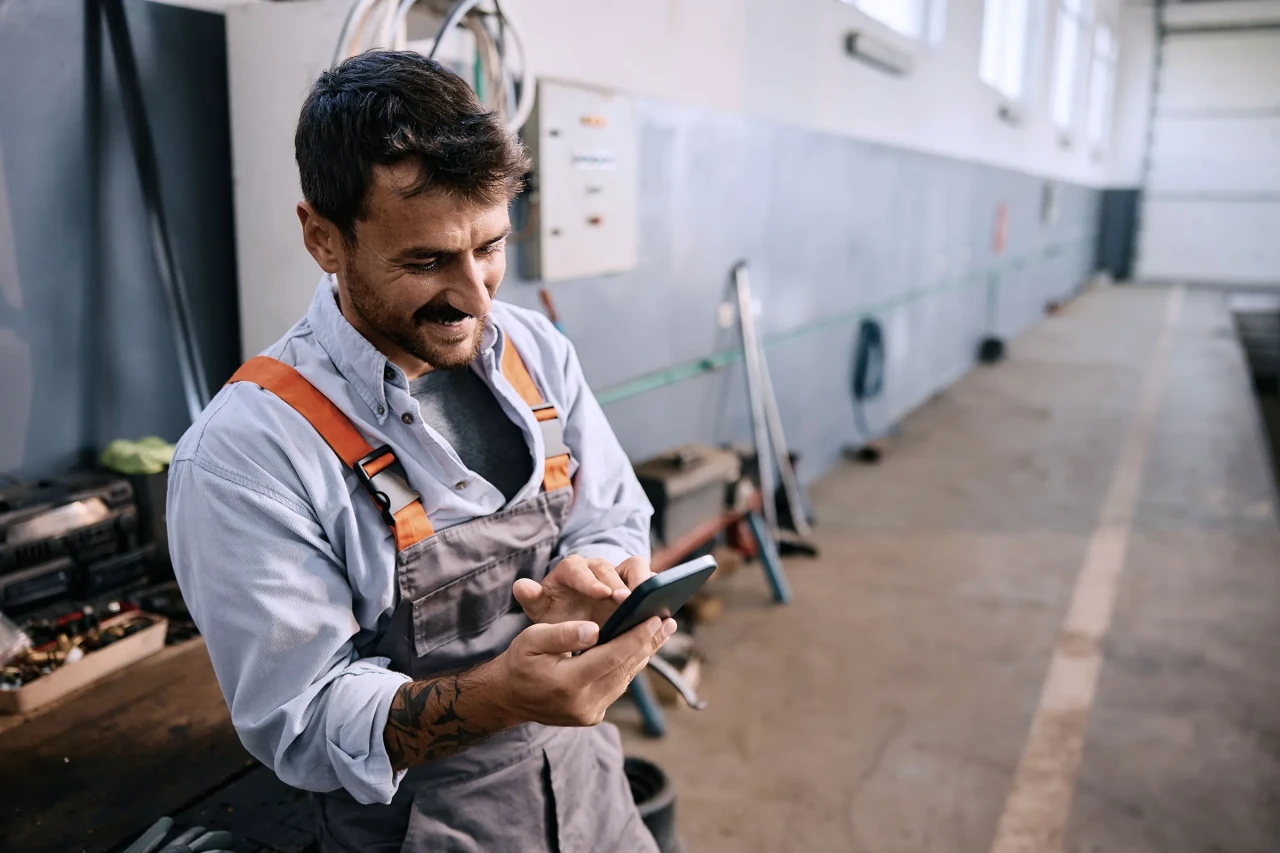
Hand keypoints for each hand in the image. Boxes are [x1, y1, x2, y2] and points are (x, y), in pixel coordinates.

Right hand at [490, 616, 677, 726]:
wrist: (509, 697)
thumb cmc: (520, 662)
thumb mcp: (531, 640)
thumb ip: (562, 634)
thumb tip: (595, 629)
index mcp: (567, 683)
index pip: (612, 656)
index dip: (636, 637)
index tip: (655, 618)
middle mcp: (582, 704)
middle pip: (625, 669)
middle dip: (648, 643)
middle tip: (669, 621)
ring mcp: (589, 714)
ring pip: (625, 679)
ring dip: (644, 654)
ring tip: (662, 632)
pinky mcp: (593, 716)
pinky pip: (617, 687)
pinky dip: (630, 666)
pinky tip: (642, 648)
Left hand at [513, 555, 652, 627]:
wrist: (574, 625)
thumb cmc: (558, 614)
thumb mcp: (542, 610)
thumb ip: (532, 598)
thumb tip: (520, 586)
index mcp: (571, 569)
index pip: (578, 568)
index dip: (589, 580)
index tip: (600, 593)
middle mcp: (597, 568)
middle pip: (611, 567)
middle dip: (618, 584)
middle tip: (625, 601)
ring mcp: (620, 576)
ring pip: (636, 569)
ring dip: (642, 585)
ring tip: (647, 605)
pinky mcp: (638, 588)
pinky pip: (651, 584)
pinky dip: (657, 594)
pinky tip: (662, 614)